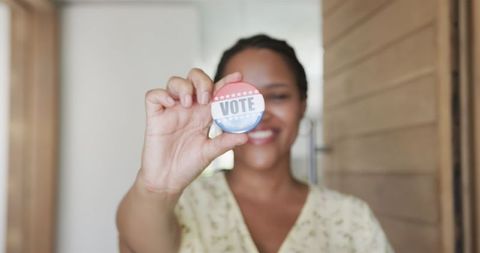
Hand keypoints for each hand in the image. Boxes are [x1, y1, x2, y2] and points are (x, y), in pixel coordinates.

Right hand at [139, 69, 246, 193]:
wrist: (167, 181)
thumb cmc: (188, 166)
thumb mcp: (209, 153)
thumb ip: (225, 142)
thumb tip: (246, 136)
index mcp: (204, 114)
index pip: (216, 92)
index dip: (226, 82)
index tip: (239, 77)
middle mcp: (188, 108)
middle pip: (194, 79)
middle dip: (202, 81)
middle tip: (207, 97)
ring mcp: (171, 110)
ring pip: (175, 82)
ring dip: (184, 87)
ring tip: (189, 103)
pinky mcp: (154, 116)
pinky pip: (153, 96)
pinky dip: (162, 95)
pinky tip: (170, 104)